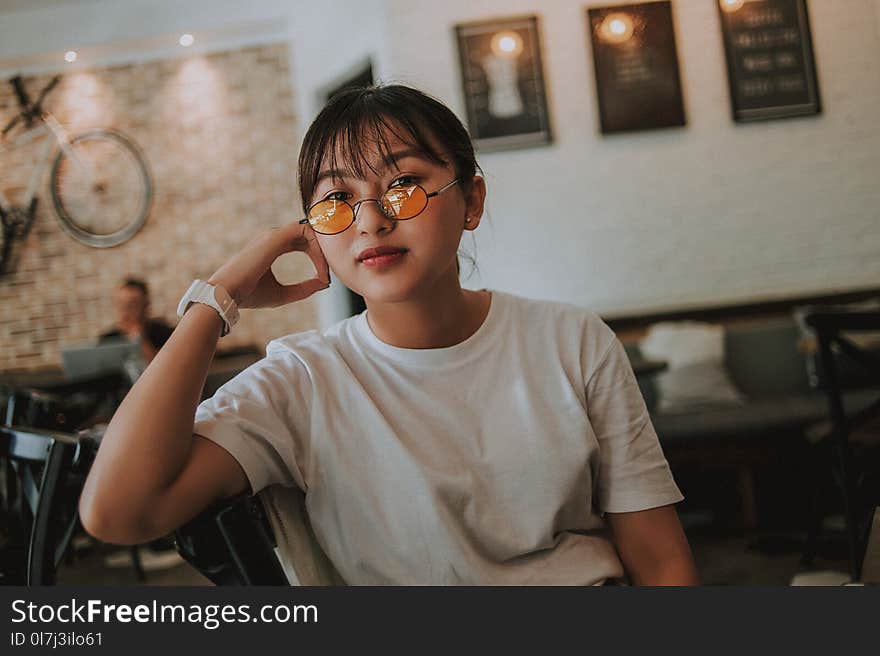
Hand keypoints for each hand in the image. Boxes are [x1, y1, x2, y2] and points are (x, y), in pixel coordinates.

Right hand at [208, 222, 329, 308]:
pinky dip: (317, 249)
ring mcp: (274, 235)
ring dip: (322, 251)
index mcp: (273, 247)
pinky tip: (320, 267)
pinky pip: (306, 232)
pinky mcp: (275, 237)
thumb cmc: (250, 295)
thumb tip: (324, 283)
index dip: (318, 258)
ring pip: (310, 231)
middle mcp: (273, 237)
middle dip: (323, 254)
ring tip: (325, 272)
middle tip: (328, 275)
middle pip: (309, 236)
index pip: (303, 243)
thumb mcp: (284, 294)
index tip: (324, 279)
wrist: (228, 294)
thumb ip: (305, 288)